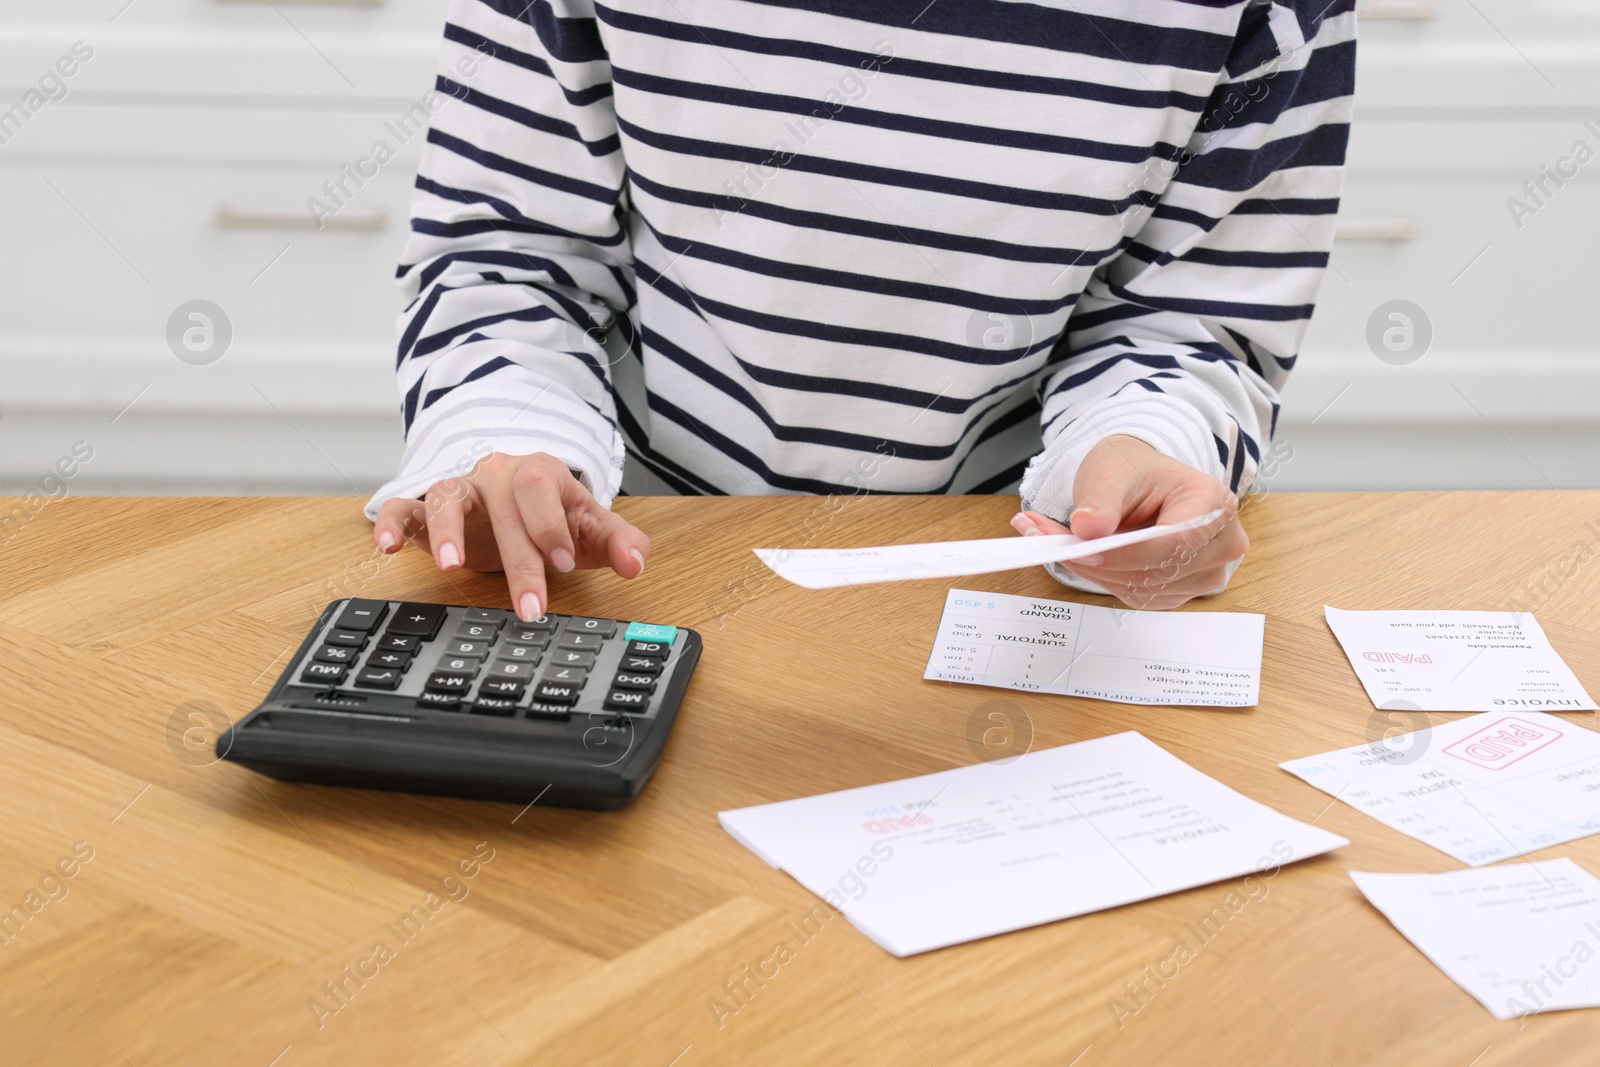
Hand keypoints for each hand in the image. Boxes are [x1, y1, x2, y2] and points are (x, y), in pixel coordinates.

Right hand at [372, 452, 648, 620]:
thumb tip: (637, 563)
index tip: (563, 563)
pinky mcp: (426, 508)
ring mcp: (460, 489)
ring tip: (451, 568)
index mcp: (539, 474)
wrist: (516, 490)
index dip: (551, 526)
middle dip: (518, 560)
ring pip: (447, 499)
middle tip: (530, 606)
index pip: (542, 490)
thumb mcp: (590, 526)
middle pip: (503, 509)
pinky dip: (390, 522)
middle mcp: (496, 476)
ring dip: (447, 532)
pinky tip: (386, 546)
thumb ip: (619, 542)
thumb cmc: (554, 511)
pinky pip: (403, 507)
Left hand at [1011, 435, 1245, 609]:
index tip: (1079, 549)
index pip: (1173, 543)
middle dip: (1097, 561)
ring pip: (1143, 590)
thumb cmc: (1134, 472)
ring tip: (1058, 541)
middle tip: (1045, 538)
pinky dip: (1104, 579)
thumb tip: (1087, 528)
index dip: (1124, 553)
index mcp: (1213, 503)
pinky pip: (1138, 597)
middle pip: (1157, 572)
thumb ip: (1100, 500)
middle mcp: (1221, 542)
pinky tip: (1086, 556)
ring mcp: (1205, 571)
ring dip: (1095, 572)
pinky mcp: (1182, 589)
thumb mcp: (1111, 470)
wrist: (1141, 483)